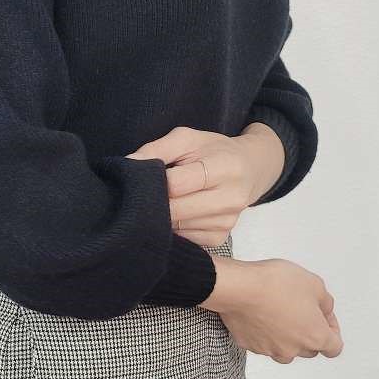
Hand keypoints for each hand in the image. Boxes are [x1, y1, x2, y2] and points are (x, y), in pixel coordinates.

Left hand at [124, 125, 273, 247]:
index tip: (140, 179)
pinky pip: (184, 239)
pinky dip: (172, 229)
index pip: (176, 184)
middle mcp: (231, 198)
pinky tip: (173, 214)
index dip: (153, 182)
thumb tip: (128, 164)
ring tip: (157, 202)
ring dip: (160, 217)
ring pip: (176, 228)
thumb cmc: (213, 151)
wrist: (250, 170)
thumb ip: (157, 149)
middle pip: (175, 210)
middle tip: (138, 195)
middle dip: (151, 203)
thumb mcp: (188, 139)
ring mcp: (227, 222)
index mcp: (225, 167)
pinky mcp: (220, 239)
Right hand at [200, 256, 342, 362]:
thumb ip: (325, 301)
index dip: (332, 331)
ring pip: (285, 350)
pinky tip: (260, 314)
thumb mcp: (314, 283)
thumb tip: (324, 309)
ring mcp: (271, 350)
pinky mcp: (250, 345)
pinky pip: (262, 343)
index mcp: (315, 336)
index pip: (334, 348)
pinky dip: (263, 333)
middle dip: (308, 332)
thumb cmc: (275, 284)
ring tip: (278, 313)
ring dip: (286, 337)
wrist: (240, 288)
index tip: (324, 319)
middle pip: (310, 350)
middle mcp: (294, 349)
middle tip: (300, 310)